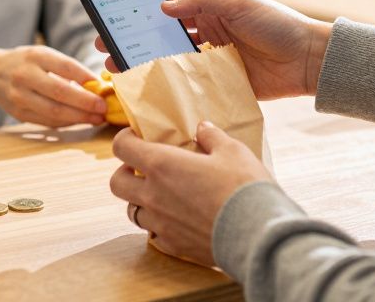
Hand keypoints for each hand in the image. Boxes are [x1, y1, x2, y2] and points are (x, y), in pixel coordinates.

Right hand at [0, 46, 107, 126]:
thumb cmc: (25, 63)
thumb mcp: (42, 55)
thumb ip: (65, 68)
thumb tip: (95, 85)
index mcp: (35, 56)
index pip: (64, 66)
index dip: (85, 77)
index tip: (101, 86)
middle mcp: (24, 76)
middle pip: (60, 92)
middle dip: (85, 103)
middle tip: (103, 108)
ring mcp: (19, 97)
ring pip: (54, 112)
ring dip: (79, 117)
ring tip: (96, 118)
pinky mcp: (18, 114)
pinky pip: (47, 121)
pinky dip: (66, 123)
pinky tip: (79, 120)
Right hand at [96, 0, 330, 98]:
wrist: (310, 59)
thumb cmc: (277, 23)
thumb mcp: (238, 3)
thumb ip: (202, 2)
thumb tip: (163, 7)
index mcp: (210, 13)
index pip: (167, 13)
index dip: (141, 18)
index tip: (115, 23)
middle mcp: (208, 37)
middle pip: (164, 42)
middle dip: (135, 46)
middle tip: (107, 53)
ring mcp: (214, 64)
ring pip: (174, 66)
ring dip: (149, 69)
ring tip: (121, 74)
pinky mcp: (223, 87)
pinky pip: (194, 89)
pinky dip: (175, 92)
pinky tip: (154, 97)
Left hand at [111, 122, 272, 265]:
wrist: (257, 234)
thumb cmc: (244, 186)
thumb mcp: (232, 151)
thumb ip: (212, 136)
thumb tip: (203, 128)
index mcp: (162, 165)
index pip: (122, 147)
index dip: (125, 139)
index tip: (138, 137)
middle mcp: (153, 195)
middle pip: (116, 183)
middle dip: (124, 172)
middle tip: (143, 168)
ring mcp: (160, 224)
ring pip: (132, 211)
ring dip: (140, 200)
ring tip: (161, 195)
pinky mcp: (173, 246)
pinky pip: (153, 235)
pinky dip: (158, 226)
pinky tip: (177, 220)